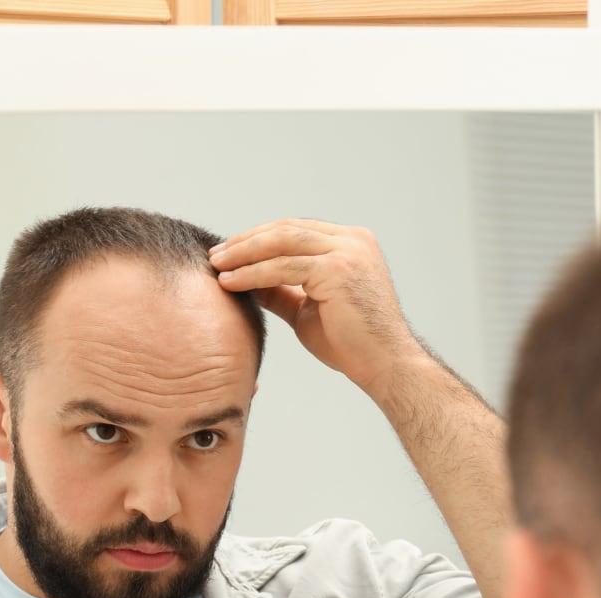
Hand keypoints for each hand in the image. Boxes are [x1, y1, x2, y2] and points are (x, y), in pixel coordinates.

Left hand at [210, 219, 426, 395]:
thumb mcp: (308, 308)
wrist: (385, 366)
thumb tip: (246, 280)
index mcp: (351, 243)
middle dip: (246, 242)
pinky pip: (283, 266)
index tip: (229, 254)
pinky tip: (231, 282)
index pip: (295, 230)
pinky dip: (253, 273)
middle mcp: (352, 240)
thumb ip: (282, 290)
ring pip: (281, 241)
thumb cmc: (352, 344)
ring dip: (244, 253)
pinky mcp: (338, 268)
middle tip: (215, 256)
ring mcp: (348, 251)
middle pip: (285, 229)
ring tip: (217, 267)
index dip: (258, 239)